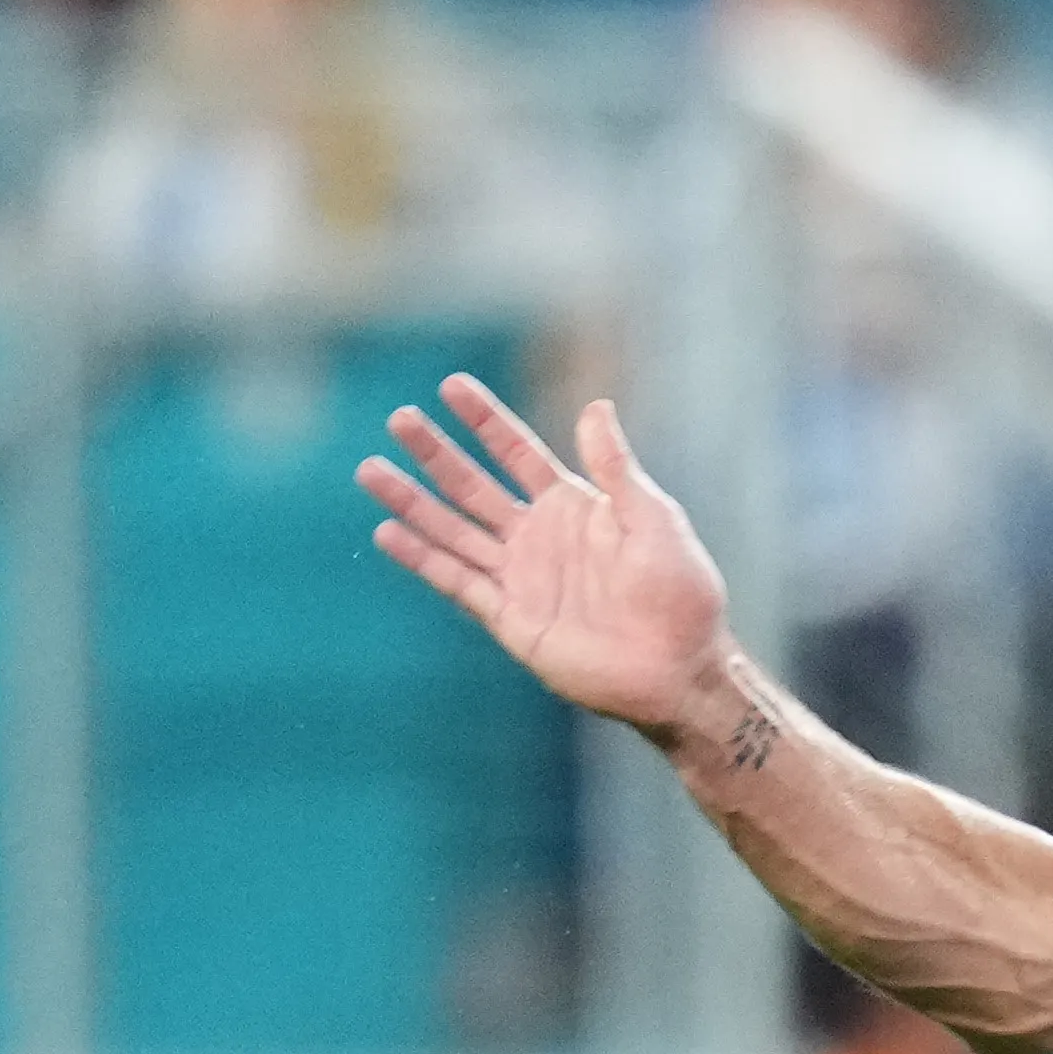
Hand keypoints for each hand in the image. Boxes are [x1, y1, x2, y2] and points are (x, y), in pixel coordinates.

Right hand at [360, 377, 736, 744]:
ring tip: (371, 470)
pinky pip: (458, 582)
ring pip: (453, 530)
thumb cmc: (681, 594)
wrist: (679, 668)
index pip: (518, 453)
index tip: (451, 385)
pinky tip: (388, 532)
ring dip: (413, 502)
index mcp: (574, 507)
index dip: (486, 421)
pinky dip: (422, 558)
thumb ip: (616, 467)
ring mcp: (521, 577)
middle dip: (436, 453)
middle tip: (398, 419)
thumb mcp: (654, 519)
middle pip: (473, 486)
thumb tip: (594, 406)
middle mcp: (539, 537)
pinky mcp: (511, 618)